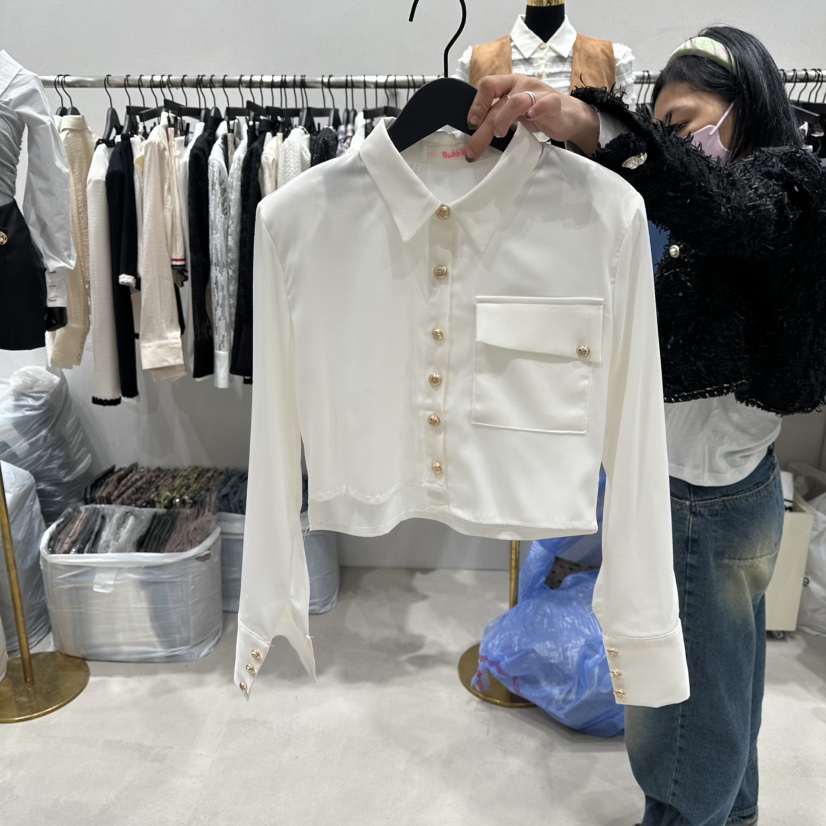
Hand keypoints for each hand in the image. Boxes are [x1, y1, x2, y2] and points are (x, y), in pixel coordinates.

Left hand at [465, 74, 600, 160]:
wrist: (569, 116)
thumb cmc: (538, 114)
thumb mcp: (512, 114)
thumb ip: (496, 118)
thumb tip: (473, 137)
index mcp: (508, 84)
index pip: (488, 85)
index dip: (477, 104)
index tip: (471, 126)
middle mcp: (521, 85)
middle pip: (498, 103)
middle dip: (483, 128)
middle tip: (474, 150)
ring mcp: (538, 92)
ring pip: (517, 101)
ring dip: (504, 119)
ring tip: (499, 134)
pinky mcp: (554, 103)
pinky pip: (545, 103)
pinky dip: (537, 110)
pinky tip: (530, 118)